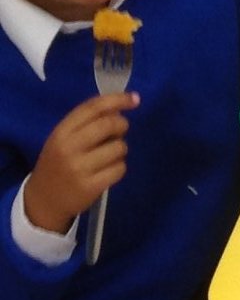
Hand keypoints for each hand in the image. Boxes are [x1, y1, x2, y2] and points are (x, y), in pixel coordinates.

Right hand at [25, 93, 138, 232]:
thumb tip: (120, 108)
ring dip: (120, 149)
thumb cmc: (57, 163)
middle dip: (121, 125)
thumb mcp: (63, 138)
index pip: (93, 108)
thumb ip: (87, 121)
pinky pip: (120, 168)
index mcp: (61, 132)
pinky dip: (119, 167)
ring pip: (119, 147)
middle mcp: (69, 148)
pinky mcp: (91, 187)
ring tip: (108, 156)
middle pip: (109, 124)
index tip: (135, 99)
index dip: (117, 100)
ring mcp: (79, 169)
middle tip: (119, 132)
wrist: (43, 201)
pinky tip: (107, 171)